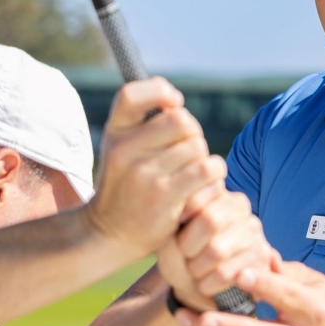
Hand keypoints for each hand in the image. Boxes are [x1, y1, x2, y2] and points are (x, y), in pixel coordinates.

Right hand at [83, 78, 225, 259]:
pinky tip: (205, 186)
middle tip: (188, 153)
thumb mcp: (120, 150)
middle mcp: (125, 150)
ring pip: (197, 146)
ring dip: (204, 159)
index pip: (131, 95)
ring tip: (194, 174)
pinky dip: (214, 176)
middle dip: (193, 134)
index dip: (159, 92)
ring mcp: (145, 173)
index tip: (173, 104)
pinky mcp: (166, 196)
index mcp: (115, 133)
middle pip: (181, 120)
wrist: (110, 234)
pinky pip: (206, 170)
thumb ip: (141, 123)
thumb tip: (173, 98)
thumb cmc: (125, 186)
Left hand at [157, 188, 278, 310]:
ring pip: (216, 251)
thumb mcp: (169, 234)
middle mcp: (240, 207)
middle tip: (186, 256)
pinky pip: (225, 273)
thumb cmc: (179, 255)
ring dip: (196, 268)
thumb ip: (174, 216)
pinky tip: (206, 282)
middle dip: (188, 246)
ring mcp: (254, 232)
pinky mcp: (260, 258)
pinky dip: (207, 283)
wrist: (195, 287)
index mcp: (216, 193)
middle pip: (210, 220)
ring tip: (195, 270)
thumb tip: (184, 204)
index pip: (197, 198)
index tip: (174, 232)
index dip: (180, 219)